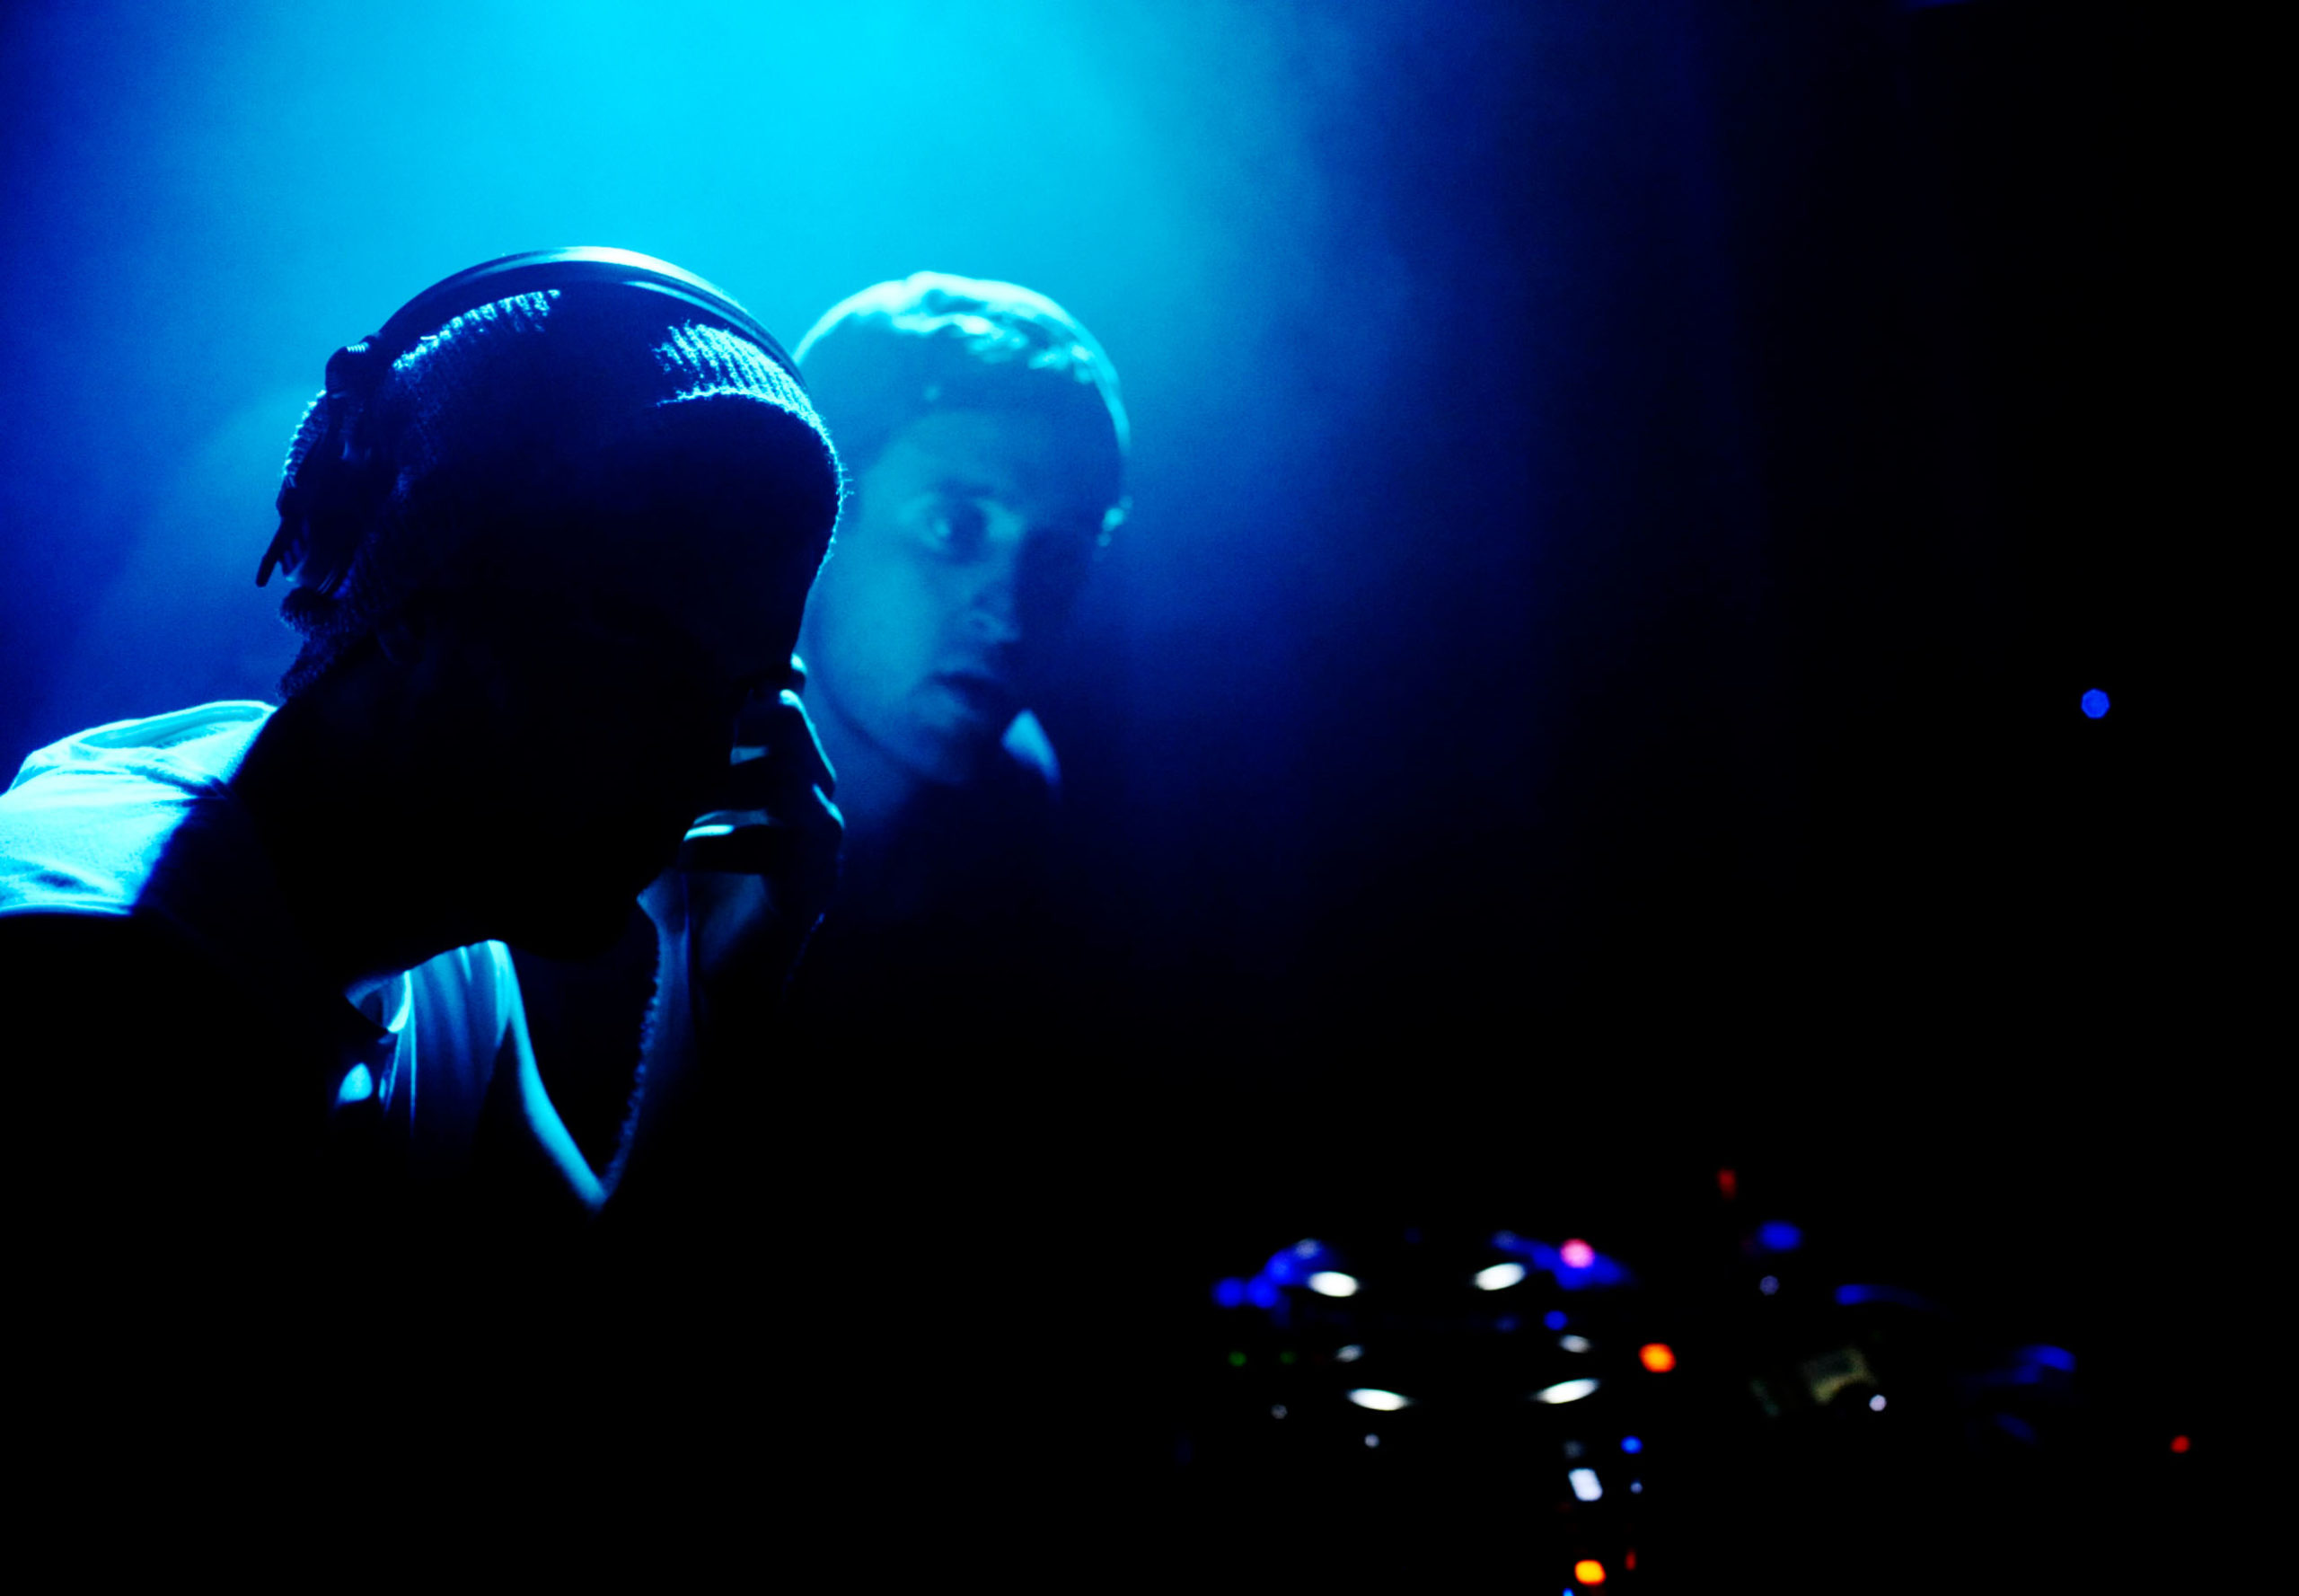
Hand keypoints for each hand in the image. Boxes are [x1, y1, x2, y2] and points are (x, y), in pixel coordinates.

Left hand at [640, 673, 842, 1022]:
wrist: (703, 963)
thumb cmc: (678, 877)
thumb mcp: (659, 811)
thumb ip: (650, 762)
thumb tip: (593, 702)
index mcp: (782, 757)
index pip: (779, 689)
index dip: (733, 679)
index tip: (673, 683)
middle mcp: (812, 784)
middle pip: (787, 718)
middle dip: (723, 724)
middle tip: (666, 739)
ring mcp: (822, 831)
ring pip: (786, 775)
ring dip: (716, 783)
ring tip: (664, 799)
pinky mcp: (817, 879)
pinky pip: (780, 845)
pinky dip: (721, 844)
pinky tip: (678, 853)